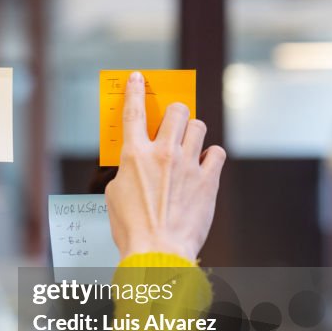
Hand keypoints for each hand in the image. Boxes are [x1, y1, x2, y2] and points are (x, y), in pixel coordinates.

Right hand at [105, 71, 225, 260]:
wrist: (158, 252)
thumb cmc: (132, 229)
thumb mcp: (114, 195)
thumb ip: (125, 172)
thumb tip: (135, 165)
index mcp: (134, 156)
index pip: (134, 112)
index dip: (135, 91)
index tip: (137, 78)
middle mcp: (163, 154)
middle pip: (178, 111)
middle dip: (176, 112)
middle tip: (173, 121)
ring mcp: (188, 165)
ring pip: (198, 127)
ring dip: (193, 132)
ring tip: (189, 145)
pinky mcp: (208, 181)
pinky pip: (217, 153)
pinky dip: (210, 156)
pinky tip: (204, 165)